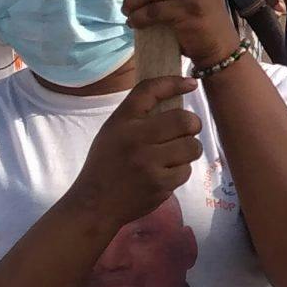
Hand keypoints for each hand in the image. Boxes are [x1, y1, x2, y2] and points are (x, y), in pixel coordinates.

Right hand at [76, 75, 203, 224]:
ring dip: (188, 150)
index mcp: (122, 121)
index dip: (174, 82)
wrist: (94, 204)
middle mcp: (135, 138)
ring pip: (191, 147)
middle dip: (192, 125)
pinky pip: (186, 171)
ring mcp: (149, 163)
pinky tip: (164, 174)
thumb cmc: (106, 163)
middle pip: (184, 120)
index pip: (150, 90)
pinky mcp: (159, 184)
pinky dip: (180, 172)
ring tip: (174, 154)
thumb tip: (178, 93)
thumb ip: (139, 114)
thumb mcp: (113, 131)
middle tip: (187, 130)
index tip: (190, 84)